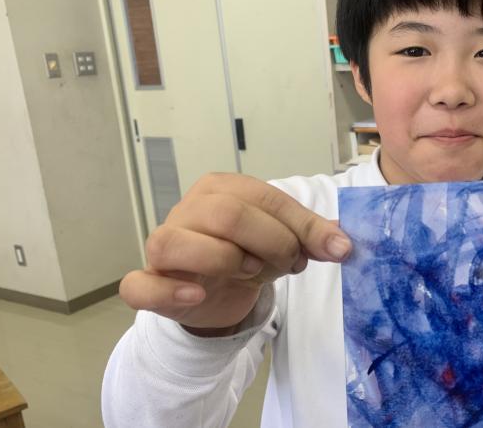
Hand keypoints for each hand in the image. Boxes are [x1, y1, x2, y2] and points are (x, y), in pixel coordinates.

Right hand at [119, 173, 351, 333]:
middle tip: (291, 264)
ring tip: (251, 273)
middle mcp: (188, 208)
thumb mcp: (285, 240)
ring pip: (178, 243)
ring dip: (227, 262)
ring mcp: (162, 244)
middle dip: (273, 244)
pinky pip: (139, 285)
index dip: (304, 227)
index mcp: (222, 188)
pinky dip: (169, 291)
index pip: (267, 198)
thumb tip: (343, 243)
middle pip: (228, 216)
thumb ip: (311, 236)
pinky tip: (198, 294)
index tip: (334, 250)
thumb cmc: (249, 254)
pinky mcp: (148, 281)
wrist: (215, 294)